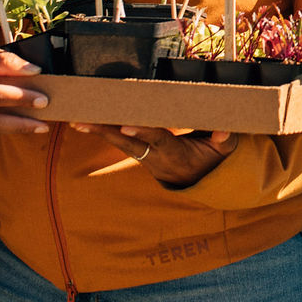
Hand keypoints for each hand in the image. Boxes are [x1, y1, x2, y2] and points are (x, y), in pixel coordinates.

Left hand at [68, 123, 238, 188]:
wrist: (202, 181)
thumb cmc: (213, 159)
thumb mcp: (225, 151)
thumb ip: (225, 139)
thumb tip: (223, 129)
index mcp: (176, 153)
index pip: (157, 140)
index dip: (142, 132)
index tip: (125, 124)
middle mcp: (156, 157)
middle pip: (128, 144)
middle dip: (106, 133)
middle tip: (83, 122)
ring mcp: (146, 157)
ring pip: (120, 144)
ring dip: (99, 133)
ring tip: (76, 121)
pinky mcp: (141, 154)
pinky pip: (120, 143)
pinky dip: (104, 133)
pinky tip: (86, 124)